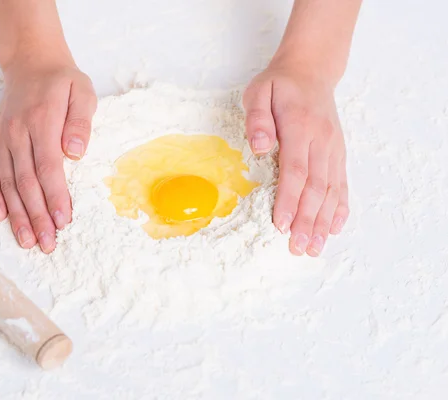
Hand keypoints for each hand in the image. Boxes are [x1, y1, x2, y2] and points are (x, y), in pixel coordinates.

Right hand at [0, 62, 96, 252]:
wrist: (30, 63)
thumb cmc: (62, 81)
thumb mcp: (82, 91)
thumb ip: (80, 121)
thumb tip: (76, 153)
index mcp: (41, 121)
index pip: (48, 167)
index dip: (55, 197)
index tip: (64, 221)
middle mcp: (17, 132)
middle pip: (27, 182)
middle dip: (38, 216)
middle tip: (47, 244)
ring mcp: (1, 138)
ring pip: (9, 183)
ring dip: (17, 214)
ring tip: (26, 240)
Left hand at [243, 64, 348, 256]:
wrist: (312, 70)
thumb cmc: (280, 84)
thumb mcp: (259, 92)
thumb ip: (257, 119)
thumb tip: (260, 148)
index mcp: (299, 127)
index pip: (295, 170)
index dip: (290, 200)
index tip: (282, 226)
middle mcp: (321, 141)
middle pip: (316, 187)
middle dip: (308, 221)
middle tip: (299, 248)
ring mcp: (333, 148)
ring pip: (331, 190)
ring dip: (324, 221)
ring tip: (316, 247)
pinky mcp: (338, 153)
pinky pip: (342, 183)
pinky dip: (340, 207)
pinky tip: (335, 227)